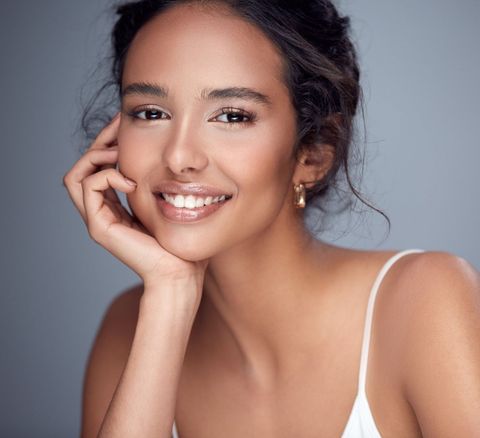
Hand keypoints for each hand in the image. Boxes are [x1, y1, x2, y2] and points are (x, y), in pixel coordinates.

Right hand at [62, 112, 207, 287]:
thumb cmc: (180, 241)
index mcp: (117, 205)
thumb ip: (158, 184)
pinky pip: (88, 187)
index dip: (109, 142)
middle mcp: (103, 211)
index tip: (125, 122)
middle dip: (101, 141)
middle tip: (119, 124)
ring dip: (97, 155)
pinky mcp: (100, 227)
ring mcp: (99, 219)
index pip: (100, 166)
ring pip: (76, 174)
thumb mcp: (168, 203)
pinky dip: (106, 175)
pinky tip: (131, 180)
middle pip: (84, 166)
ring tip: (121, 154)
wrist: (181, 272)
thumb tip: (169, 159)